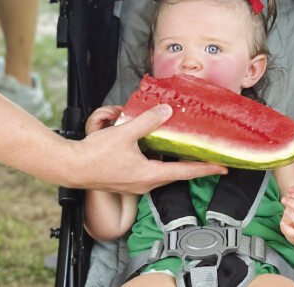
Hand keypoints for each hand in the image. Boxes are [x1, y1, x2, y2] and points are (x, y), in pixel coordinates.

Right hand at [68, 104, 227, 192]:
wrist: (71, 168)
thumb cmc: (95, 155)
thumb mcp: (124, 134)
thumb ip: (147, 121)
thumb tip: (166, 111)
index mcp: (148, 174)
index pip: (184, 172)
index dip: (205, 169)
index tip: (222, 167)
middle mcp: (145, 183)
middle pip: (176, 174)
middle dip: (193, 167)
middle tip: (209, 159)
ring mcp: (135, 184)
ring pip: (162, 173)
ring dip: (174, 164)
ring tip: (185, 153)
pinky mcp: (127, 180)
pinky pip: (150, 171)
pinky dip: (159, 162)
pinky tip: (156, 151)